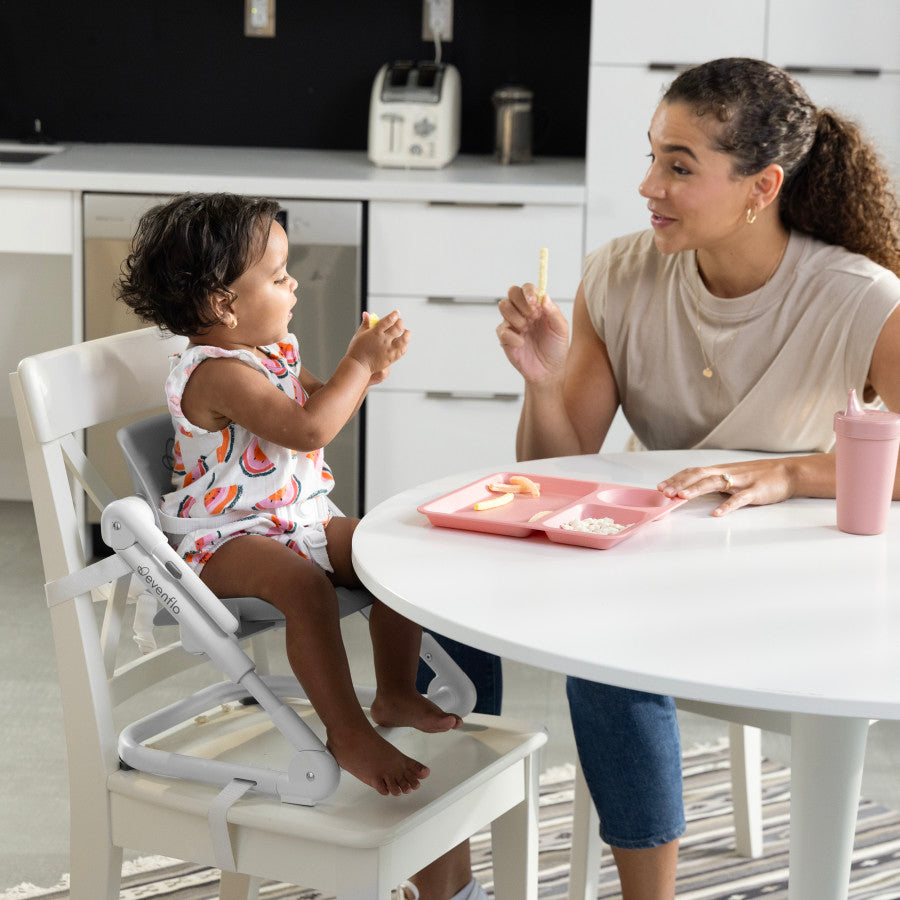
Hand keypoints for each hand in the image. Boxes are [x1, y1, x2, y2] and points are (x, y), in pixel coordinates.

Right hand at [347, 310, 409, 374]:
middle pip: (398, 327)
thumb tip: (366, 314)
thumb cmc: (357, 350)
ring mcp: (389, 349)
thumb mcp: (359, 334)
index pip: (389, 320)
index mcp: (375, 332)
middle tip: (400, 322)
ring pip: (404, 339)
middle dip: (401, 322)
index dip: (395, 315)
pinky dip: (404, 345)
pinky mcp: (391, 358)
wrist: (358, 366)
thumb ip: (365, 323)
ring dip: (407, 334)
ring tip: (406, 332)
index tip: (397, 313)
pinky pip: (402, 350)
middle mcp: (384, 340)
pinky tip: (403, 343)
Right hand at [497, 283, 569, 382]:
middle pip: (512, 292)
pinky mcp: (505, 338)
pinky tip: (521, 344)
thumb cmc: (556, 349)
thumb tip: (544, 297)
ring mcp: (513, 324)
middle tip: (531, 315)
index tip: (534, 302)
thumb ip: (554, 312)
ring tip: (526, 329)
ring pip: (503, 306)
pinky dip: (512, 336)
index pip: (528, 289)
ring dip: (515, 316)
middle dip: (520, 301)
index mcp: (538, 307)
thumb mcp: (561, 330)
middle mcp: (524, 312)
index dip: (529, 291)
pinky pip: (501, 329)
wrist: (548, 372)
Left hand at [657, 458, 799, 516]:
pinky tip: (717, 513)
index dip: (676, 478)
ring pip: (715, 483)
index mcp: (720, 470)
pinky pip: (739, 499)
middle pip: (699, 475)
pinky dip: (727, 506)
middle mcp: (727, 473)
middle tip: (665, 493)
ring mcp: (741, 482)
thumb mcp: (732, 477)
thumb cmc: (758, 476)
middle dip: (680, 483)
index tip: (661, 487)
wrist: (788, 472)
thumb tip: (693, 490)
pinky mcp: (755, 492)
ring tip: (681, 497)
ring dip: (696, 490)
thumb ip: (715, 482)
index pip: (693, 472)